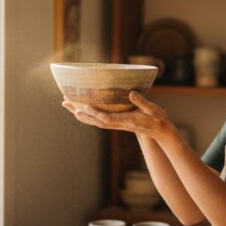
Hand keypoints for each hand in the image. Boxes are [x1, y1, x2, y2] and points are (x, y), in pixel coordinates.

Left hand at [61, 91, 177, 142]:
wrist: (160, 132)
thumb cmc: (157, 119)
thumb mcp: (153, 109)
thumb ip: (142, 102)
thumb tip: (132, 93)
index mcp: (126, 120)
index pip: (106, 118)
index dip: (94, 113)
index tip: (83, 106)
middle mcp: (119, 123)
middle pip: (95, 120)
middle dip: (80, 112)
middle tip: (65, 102)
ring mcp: (117, 124)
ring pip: (95, 121)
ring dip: (81, 114)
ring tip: (69, 106)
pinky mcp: (117, 122)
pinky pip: (99, 120)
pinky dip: (89, 116)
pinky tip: (83, 111)